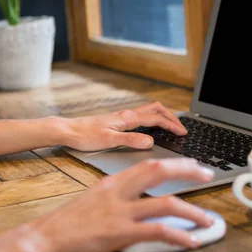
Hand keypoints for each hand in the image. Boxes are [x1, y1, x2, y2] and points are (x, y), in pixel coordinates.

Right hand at [32, 158, 214, 251]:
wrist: (40, 241)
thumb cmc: (63, 225)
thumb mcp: (92, 202)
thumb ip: (115, 199)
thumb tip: (137, 203)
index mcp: (111, 183)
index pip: (147, 164)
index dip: (173, 163)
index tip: (191, 165)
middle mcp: (117, 192)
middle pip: (159, 171)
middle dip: (188, 171)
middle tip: (209, 176)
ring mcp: (118, 212)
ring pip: (166, 203)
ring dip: (193, 211)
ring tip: (208, 220)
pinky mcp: (117, 234)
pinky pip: (156, 232)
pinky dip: (179, 236)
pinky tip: (190, 241)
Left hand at [62, 102, 186, 150]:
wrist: (68, 130)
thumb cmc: (85, 136)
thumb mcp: (109, 141)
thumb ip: (130, 140)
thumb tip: (150, 142)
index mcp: (127, 118)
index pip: (156, 119)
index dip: (171, 125)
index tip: (183, 132)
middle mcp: (126, 115)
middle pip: (155, 109)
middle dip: (171, 117)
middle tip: (182, 128)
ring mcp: (122, 116)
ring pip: (149, 111)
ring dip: (163, 116)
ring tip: (172, 126)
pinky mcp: (118, 120)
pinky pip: (141, 116)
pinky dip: (153, 119)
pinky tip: (152, 129)